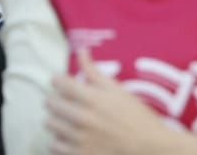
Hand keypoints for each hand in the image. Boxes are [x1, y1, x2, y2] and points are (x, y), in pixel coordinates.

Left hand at [48, 49, 191, 154]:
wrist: (147, 144)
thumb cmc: (134, 115)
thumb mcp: (116, 89)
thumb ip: (93, 71)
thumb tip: (81, 51)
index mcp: (92, 98)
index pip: (58, 83)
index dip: (59, 80)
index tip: (63, 82)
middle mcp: (82, 118)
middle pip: (50, 103)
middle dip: (56, 98)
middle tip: (67, 100)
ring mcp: (79, 139)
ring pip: (50, 124)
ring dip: (57, 119)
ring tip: (69, 118)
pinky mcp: (78, 154)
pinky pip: (54, 145)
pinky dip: (59, 140)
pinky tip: (70, 136)